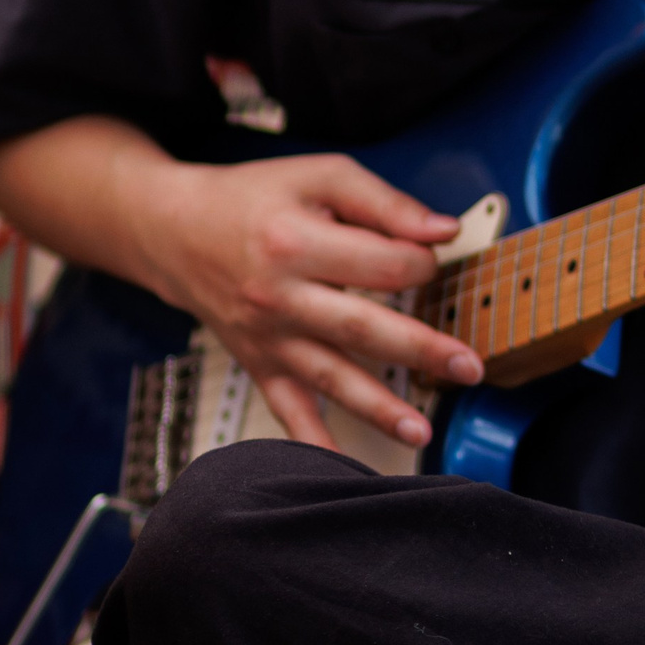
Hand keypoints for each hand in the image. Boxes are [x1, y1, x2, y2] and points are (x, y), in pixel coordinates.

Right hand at [139, 150, 484, 452]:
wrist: (175, 231)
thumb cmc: (252, 200)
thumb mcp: (319, 176)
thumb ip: (384, 202)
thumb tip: (442, 232)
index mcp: (296, 242)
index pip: (381, 263)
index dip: (421, 262)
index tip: (432, 260)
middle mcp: (279, 296)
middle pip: (361, 328)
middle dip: (421, 350)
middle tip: (469, 367)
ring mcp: (268, 337)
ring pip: (330, 378)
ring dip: (377, 409)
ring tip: (420, 431)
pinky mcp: (259, 364)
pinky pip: (287, 410)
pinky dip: (312, 443)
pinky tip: (341, 468)